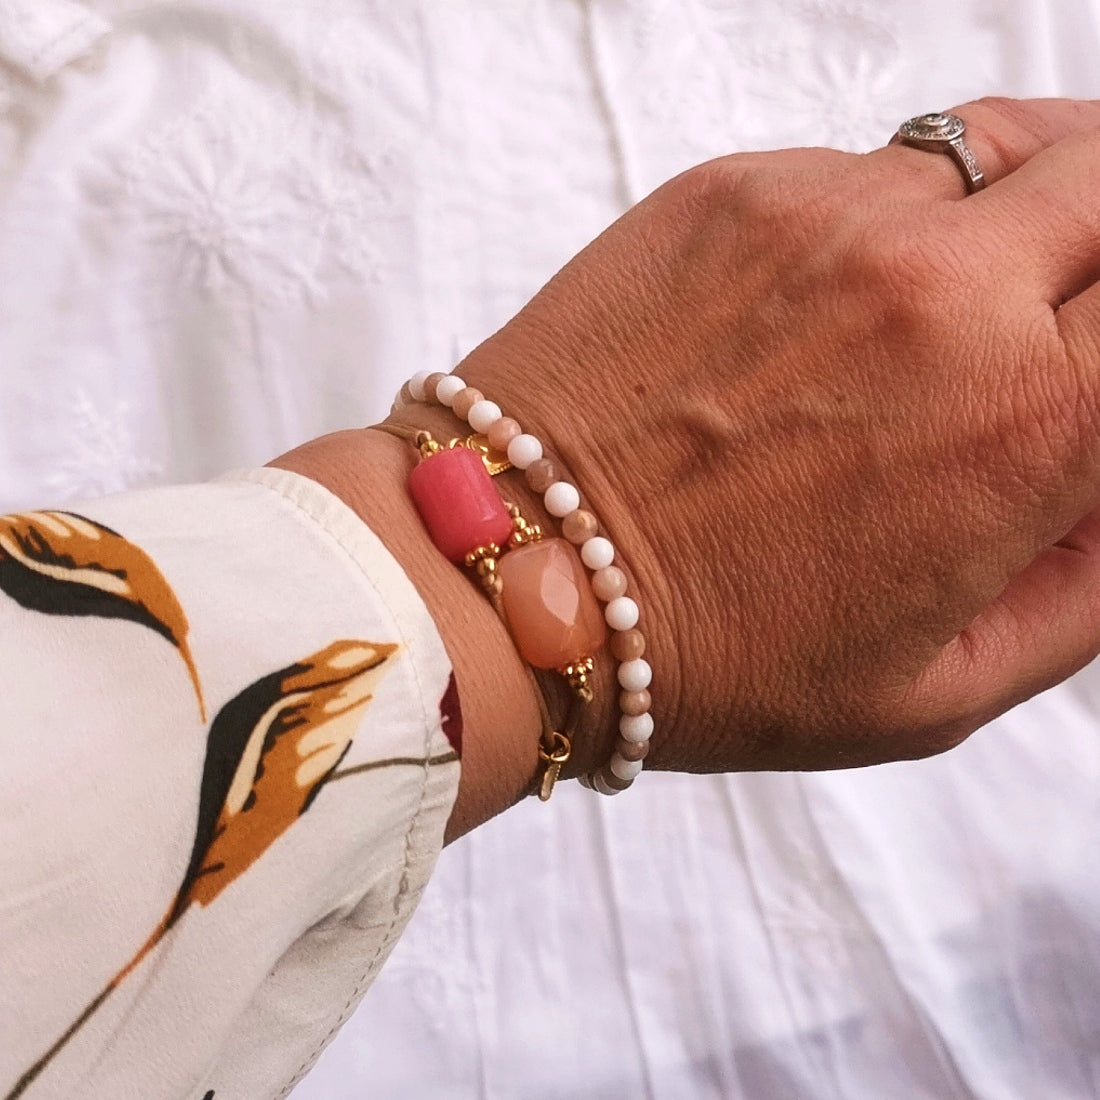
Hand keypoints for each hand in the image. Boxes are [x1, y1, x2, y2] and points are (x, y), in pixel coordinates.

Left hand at [444, 97, 1099, 773]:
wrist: (521, 575)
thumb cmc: (713, 658)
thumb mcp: (932, 689)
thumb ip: (1081, 591)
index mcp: (1023, 423)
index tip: (1097, 366)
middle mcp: (942, 289)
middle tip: (1080, 293)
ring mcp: (829, 220)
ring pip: (996, 148)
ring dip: (1015, 206)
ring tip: (973, 281)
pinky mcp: (731, 191)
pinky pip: (864, 167)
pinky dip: (885, 217)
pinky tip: (830, 301)